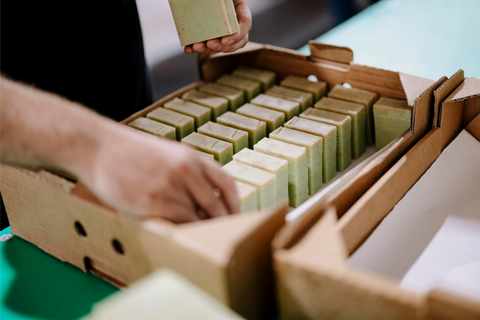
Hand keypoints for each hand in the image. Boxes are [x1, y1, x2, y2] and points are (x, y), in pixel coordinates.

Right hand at [79, 125, 239, 222]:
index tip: (234, 215)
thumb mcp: (168, 153)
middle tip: (218, 232)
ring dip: (197, 228)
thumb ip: (190, 172)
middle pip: (215, 206)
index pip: (226, 183)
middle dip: (219, 222)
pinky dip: (180, 230)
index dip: (233, 203)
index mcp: (192, 158)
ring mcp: (169, 189)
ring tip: (194, 234)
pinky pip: (176, 224)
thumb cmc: (132, 153)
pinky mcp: (152, 205)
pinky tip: (176, 231)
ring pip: (196, 218)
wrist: (99, 148)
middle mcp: (185, 172)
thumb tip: (206, 199)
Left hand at [184, 0, 251, 54]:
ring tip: (196, 47)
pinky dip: (196, 49)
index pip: (245, 24)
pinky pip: (206, 45)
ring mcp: (223, 30)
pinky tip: (188, 49)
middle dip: (222, 46)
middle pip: (235, 41)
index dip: (237, 35)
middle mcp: (234, 21)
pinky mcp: (210, 34)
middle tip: (209, 44)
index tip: (225, 40)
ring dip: (208, 50)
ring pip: (221, 46)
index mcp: (240, 7)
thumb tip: (217, 0)